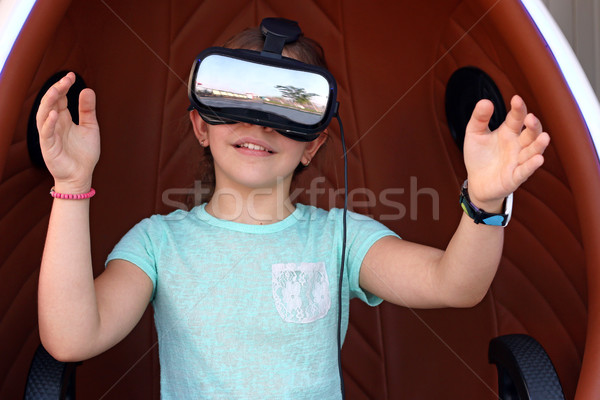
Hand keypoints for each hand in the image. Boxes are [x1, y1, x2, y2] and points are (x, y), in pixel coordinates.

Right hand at [36, 72, 99, 192]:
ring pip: (43, 115)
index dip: (63, 86)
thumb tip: (87, 89)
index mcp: (63, 118)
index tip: (71, 75)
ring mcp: (50, 135)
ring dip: (49, 102)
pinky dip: (49, 123)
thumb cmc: (84, 153)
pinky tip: (55, 113)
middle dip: (57, 89)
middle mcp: (54, 124)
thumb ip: (88, 110)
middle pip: (50, 103)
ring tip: (56, 90)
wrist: (81, 175)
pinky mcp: (48, 147)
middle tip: (66, 79)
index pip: (59, 98)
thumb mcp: (90, 127)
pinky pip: (46, 133)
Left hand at [463, 95, 549, 210]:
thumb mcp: (474, 134)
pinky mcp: (515, 177)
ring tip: (544, 137)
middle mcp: (517, 145)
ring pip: (532, 151)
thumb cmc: (479, 156)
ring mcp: (518, 161)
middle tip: (530, 118)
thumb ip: (479, 119)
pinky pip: (525, 171)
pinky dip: (531, 165)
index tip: (516, 99)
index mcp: (508, 132)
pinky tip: (538, 159)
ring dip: (538, 145)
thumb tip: (485, 101)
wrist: (476, 183)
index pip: (516, 118)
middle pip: (530, 133)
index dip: (518, 109)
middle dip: (532, 126)